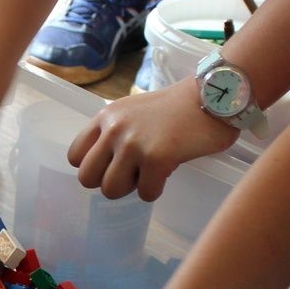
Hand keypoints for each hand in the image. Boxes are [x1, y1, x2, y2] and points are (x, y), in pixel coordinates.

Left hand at [67, 80, 239, 200]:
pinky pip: (146, 193)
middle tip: (132, 174)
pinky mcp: (156, 158)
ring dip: (132, 188)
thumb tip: (108, 164)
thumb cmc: (179, 107)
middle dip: (109, 182)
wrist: (214, 95)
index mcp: (107, 117)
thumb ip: (117, 131)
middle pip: (86, 178)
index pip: (75, 155)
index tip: (113, 165)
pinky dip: (157, 190)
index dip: (94, 166)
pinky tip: (168, 172)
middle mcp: (114, 129)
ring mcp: (133, 144)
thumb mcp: (135, 110)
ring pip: (111, 190)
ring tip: (150, 173)